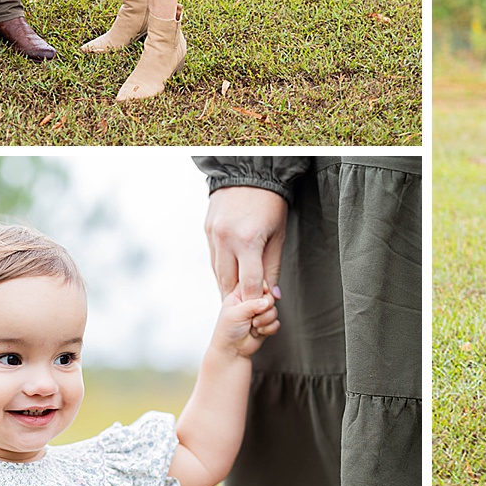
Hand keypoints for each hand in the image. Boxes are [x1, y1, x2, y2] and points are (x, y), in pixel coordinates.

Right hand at [206, 186, 287, 300]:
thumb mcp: (278, 235)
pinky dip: (220, 269)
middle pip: (227, 282)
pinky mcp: (207, 230)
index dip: (254, 300)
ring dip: (226, 286)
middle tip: (244, 311)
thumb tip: (272, 294)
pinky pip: (213, 257)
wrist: (250, 173)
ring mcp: (213, 234)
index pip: (248, 284)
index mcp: (248, 241)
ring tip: (236, 297)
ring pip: (217, 272)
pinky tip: (229, 276)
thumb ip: (272, 267)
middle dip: (236, 299)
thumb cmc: (270, 204)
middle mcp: (226, 240)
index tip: (259, 308)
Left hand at [213, 283, 279, 356]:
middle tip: (253, 317)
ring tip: (254, 327)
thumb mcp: (236, 313)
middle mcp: (251, 303)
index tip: (257, 297)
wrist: (232, 352)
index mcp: (239, 295)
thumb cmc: (228, 332)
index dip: (260, 288)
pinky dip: (269, 329)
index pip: (255, 282)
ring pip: (274, 310)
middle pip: (269, 296)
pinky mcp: (266, 325)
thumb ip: (253, 304)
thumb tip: (268, 301)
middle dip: (264, 308)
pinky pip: (276, 323)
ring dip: (265, 320)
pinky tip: (258, 333)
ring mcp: (259, 314)